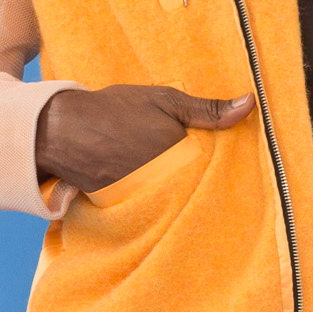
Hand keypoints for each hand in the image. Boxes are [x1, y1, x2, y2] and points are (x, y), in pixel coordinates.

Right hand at [35, 82, 253, 193]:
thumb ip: (208, 109)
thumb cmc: (116, 110)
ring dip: (185, 197)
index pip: (217, 172)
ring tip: (187, 187)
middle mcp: (164, 186)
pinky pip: (153, 210)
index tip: (236, 170)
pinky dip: (160, 204)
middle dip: (206, 187)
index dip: (226, 170)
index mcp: (179, 160)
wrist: (62, 131)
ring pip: (177, 203)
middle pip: (197, 192)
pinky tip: (162, 194)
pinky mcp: (127, 209)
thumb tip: (251, 104)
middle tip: (212, 180)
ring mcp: (145, 200)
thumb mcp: (165, 101)